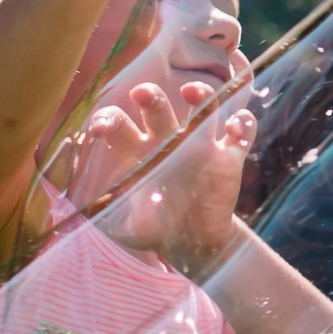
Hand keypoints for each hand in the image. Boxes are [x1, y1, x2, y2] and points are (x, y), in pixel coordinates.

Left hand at [67, 76, 251, 273]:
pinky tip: (236, 128)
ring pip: (201, 108)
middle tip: (143, 93)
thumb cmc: (156, 229)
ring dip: (199, 95)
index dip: (109, 122)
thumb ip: (115, 221)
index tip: (100, 127)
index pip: (119, 127)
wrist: (196, 240)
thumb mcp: (132, 230)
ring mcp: (201, 145)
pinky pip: (242, 132)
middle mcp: (168, 141)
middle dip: (151, 97)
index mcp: (139, 153)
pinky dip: (243, 124)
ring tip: (193, 93)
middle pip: (158, 107)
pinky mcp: (229, 157)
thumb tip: (89, 217)